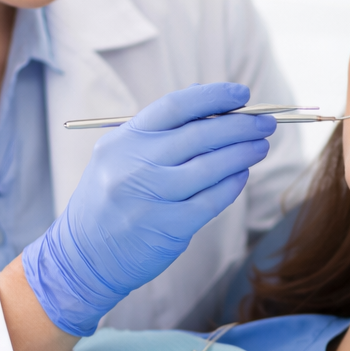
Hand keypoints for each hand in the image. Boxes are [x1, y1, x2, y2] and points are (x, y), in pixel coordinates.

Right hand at [20, 83, 274, 335]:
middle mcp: (135, 165)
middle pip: (200, 135)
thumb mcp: (120, 156)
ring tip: (260, 146)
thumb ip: (160, 135)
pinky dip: (232, 185)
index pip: (176, 106)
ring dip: (243, 153)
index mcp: (124, 140)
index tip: (242, 95)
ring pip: (211, 167)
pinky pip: (212, 200)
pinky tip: (242, 175)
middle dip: (241, 126)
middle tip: (265, 122)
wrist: (84, 255)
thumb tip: (216, 112)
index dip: (214, 97)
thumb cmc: (111, 198)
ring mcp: (151, 197)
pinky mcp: (168, 227)